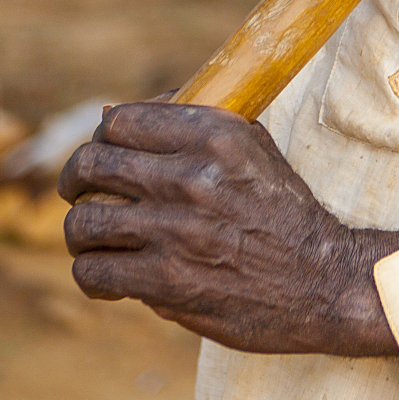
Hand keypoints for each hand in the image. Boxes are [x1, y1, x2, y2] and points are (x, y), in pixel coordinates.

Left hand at [58, 102, 398, 355]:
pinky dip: (92, 274)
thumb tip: (111, 117)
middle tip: (80, 193)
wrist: (323, 280)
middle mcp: (191, 176)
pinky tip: (107, 277)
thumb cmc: (284, 210)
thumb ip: (190, 126)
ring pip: (84, 222)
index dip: (101, 137)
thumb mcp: (251, 147)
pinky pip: (96, 271)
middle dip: (76, 180)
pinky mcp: (168, 282)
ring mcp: (176, 231)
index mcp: (213, 134)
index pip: (119, 121)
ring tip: (93, 239)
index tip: (104, 153)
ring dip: (81, 232)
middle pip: (92, 165)